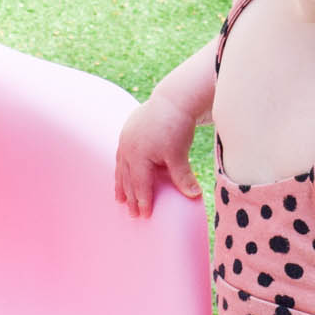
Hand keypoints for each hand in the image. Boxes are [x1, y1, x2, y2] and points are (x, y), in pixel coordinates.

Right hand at [115, 95, 202, 215]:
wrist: (173, 99)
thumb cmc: (176, 126)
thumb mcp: (179, 154)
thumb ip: (183, 176)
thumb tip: (194, 196)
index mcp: (137, 156)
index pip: (140, 185)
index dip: (142, 201)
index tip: (144, 216)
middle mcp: (127, 149)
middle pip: (127, 179)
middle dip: (129, 197)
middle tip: (131, 214)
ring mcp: (125, 139)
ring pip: (121, 168)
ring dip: (121, 184)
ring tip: (119, 199)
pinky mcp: (128, 131)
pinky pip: (121, 155)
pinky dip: (122, 168)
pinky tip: (123, 172)